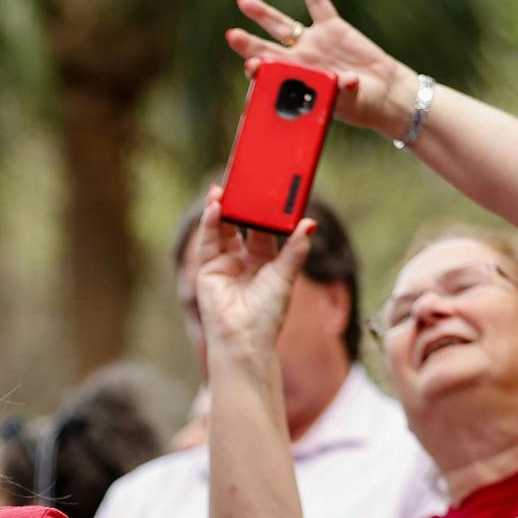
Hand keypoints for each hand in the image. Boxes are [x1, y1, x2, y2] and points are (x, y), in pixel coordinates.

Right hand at [192, 186, 314, 375]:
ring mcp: (223, 264)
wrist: (245, 339)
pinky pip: (208, 240)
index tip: (268, 187)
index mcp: (265, 261)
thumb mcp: (285, 276)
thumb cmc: (268, 314)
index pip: (263, 228)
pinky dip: (210, 222)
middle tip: (243, 179)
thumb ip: (295, 249)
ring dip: (222, 208)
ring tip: (224, 187)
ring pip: (222, 228)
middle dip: (240, 203)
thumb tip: (311, 223)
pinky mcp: (207, 269)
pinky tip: (215, 205)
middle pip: (240, 224)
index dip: (264, 209)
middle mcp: (243, 260)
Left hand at [227, 0, 418, 139]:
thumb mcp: (352, 101)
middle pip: (268, 48)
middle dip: (249, 43)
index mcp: (298, 83)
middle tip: (233, 36)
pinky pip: (317, 3)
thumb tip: (346, 81)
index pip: (272, 75)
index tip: (250, 66)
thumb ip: (345, 90)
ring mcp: (314, 43)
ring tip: (244, 2)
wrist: (382, 92)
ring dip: (264, 13)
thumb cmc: (363, 104)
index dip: (260, 69)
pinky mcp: (332, 27)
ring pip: (283, 25)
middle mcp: (300, 62)